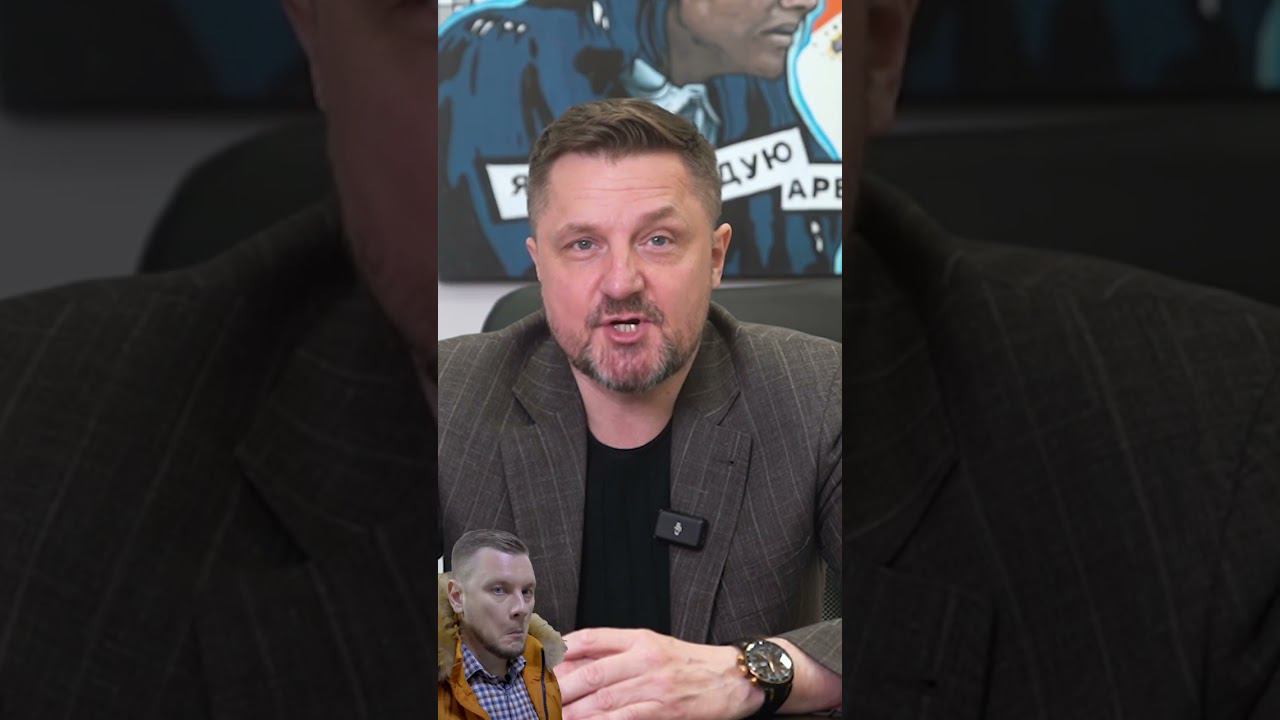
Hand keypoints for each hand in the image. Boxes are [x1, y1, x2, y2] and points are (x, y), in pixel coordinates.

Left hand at [557, 627, 760, 719]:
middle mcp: (645, 658)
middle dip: (560, 687)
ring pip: (604, 698)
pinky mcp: (664, 709)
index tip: (540, 661)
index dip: (562, 649)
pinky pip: (625, 717)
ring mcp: (654, 685)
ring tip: (551, 716)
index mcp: (640, 639)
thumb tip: (576, 657)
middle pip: (592, 671)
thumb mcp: (655, 647)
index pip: (592, 638)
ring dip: (573, 710)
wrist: (733, 678)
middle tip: (537, 697)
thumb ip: (618, 651)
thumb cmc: (691, 663)